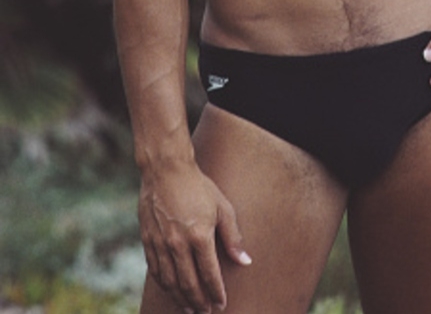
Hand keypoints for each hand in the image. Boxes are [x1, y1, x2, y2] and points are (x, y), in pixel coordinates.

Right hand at [138, 161, 250, 311]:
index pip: (209, 275)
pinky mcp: (148, 240)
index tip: (222, 304)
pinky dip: (165, 285)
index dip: (216, 292)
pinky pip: (156, 271)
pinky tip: (172, 290)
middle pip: (189, 284)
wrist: (166, 170)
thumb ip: (233, 237)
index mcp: (199, 236)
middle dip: (199, 302)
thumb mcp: (222, 207)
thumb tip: (245, 261)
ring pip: (170, 282)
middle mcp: (178, 244)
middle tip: (206, 313)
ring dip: (181, 298)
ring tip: (190, 309)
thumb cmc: (199, 186)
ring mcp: (161, 244)